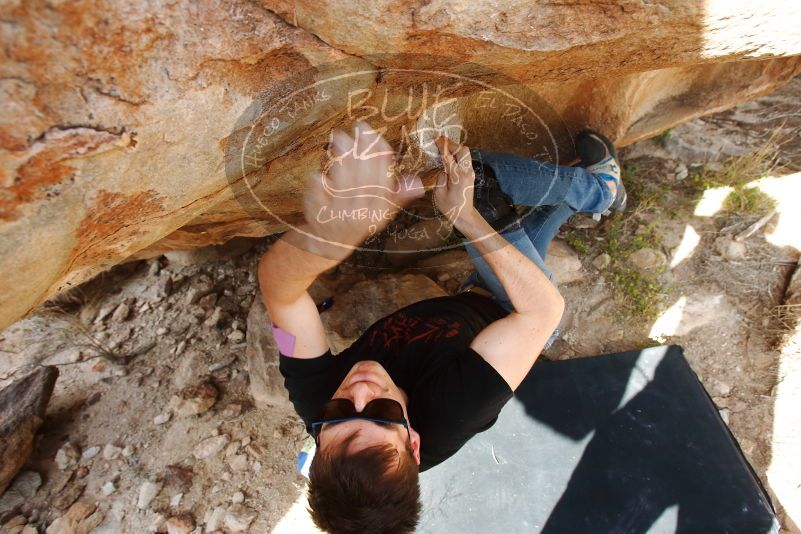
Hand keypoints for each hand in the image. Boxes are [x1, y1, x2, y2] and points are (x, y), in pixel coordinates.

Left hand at [295, 121, 422, 259]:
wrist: (331, 243)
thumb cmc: (359, 220)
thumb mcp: (381, 212)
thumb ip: (397, 196)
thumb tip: (418, 184)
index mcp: (379, 210)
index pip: (383, 178)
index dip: (379, 154)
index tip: (374, 134)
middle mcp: (361, 213)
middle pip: (364, 177)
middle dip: (361, 150)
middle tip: (358, 128)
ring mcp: (340, 214)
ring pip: (343, 182)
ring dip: (341, 158)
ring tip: (339, 138)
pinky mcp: (319, 215)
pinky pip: (320, 195)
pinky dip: (318, 181)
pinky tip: (319, 169)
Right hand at [433, 136, 476, 227]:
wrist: (465, 215)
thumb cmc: (450, 208)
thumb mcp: (439, 195)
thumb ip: (440, 179)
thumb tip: (443, 170)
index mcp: (457, 177)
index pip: (449, 157)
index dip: (442, 146)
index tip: (436, 139)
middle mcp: (466, 172)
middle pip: (463, 150)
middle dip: (452, 144)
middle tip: (441, 143)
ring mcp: (470, 173)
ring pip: (466, 153)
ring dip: (455, 149)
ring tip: (445, 149)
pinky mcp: (470, 175)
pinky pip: (465, 160)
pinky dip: (458, 155)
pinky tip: (449, 158)